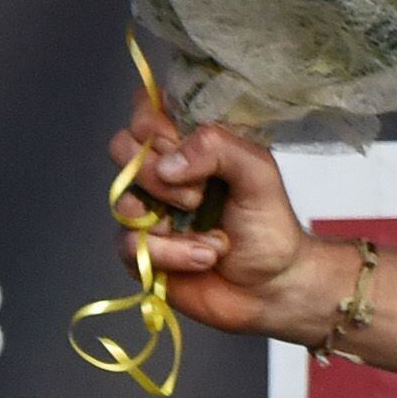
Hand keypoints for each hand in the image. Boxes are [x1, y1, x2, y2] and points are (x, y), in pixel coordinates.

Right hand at [106, 81, 350, 341]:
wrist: (274, 287)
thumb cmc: (269, 226)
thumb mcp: (259, 175)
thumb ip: (220, 149)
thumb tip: (167, 162)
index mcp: (189, 147)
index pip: (146, 110)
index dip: (151, 121)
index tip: (178, 140)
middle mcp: (161, 174)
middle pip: (122, 147)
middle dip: (159, 172)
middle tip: (200, 195)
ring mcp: (147, 211)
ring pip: (122, 197)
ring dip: (169, 216)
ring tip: (214, 236)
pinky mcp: (141, 250)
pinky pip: (129, 242)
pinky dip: (173, 252)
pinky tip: (205, 257)